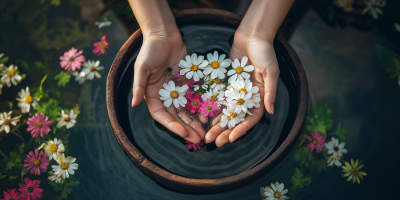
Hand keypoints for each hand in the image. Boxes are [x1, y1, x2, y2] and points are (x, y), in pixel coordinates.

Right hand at [131, 31, 205, 143]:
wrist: (164, 34)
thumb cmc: (150, 49)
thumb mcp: (142, 67)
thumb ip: (139, 86)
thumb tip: (134, 104)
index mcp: (152, 95)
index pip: (162, 116)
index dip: (173, 126)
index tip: (184, 133)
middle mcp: (165, 96)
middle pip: (177, 117)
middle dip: (188, 128)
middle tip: (200, 139)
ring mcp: (177, 90)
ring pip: (187, 110)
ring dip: (196, 122)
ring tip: (207, 132)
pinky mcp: (188, 83)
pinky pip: (195, 98)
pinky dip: (202, 108)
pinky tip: (211, 116)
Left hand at [205, 31, 278, 146]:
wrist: (252, 35)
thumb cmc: (265, 52)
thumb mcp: (271, 72)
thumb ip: (270, 92)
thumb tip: (270, 112)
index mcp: (261, 96)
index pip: (251, 118)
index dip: (241, 129)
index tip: (230, 138)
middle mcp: (248, 96)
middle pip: (236, 118)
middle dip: (226, 130)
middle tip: (213, 142)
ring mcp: (237, 91)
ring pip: (226, 111)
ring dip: (217, 124)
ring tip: (207, 135)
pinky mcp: (227, 83)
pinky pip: (219, 99)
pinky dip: (213, 109)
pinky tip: (204, 117)